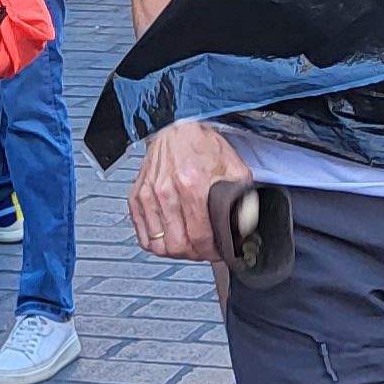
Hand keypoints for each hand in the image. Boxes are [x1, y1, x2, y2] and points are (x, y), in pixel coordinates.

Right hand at [127, 120, 246, 261]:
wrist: (177, 128)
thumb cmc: (204, 147)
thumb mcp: (234, 169)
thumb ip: (243, 198)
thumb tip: (247, 226)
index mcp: (193, 185)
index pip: (199, 237)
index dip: (210, 252)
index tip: (217, 251)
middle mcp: (167, 191)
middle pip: (177, 246)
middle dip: (194, 254)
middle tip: (203, 250)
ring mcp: (148, 195)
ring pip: (158, 245)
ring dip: (175, 251)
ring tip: (187, 244)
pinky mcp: (136, 197)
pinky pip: (142, 235)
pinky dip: (155, 243)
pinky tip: (169, 236)